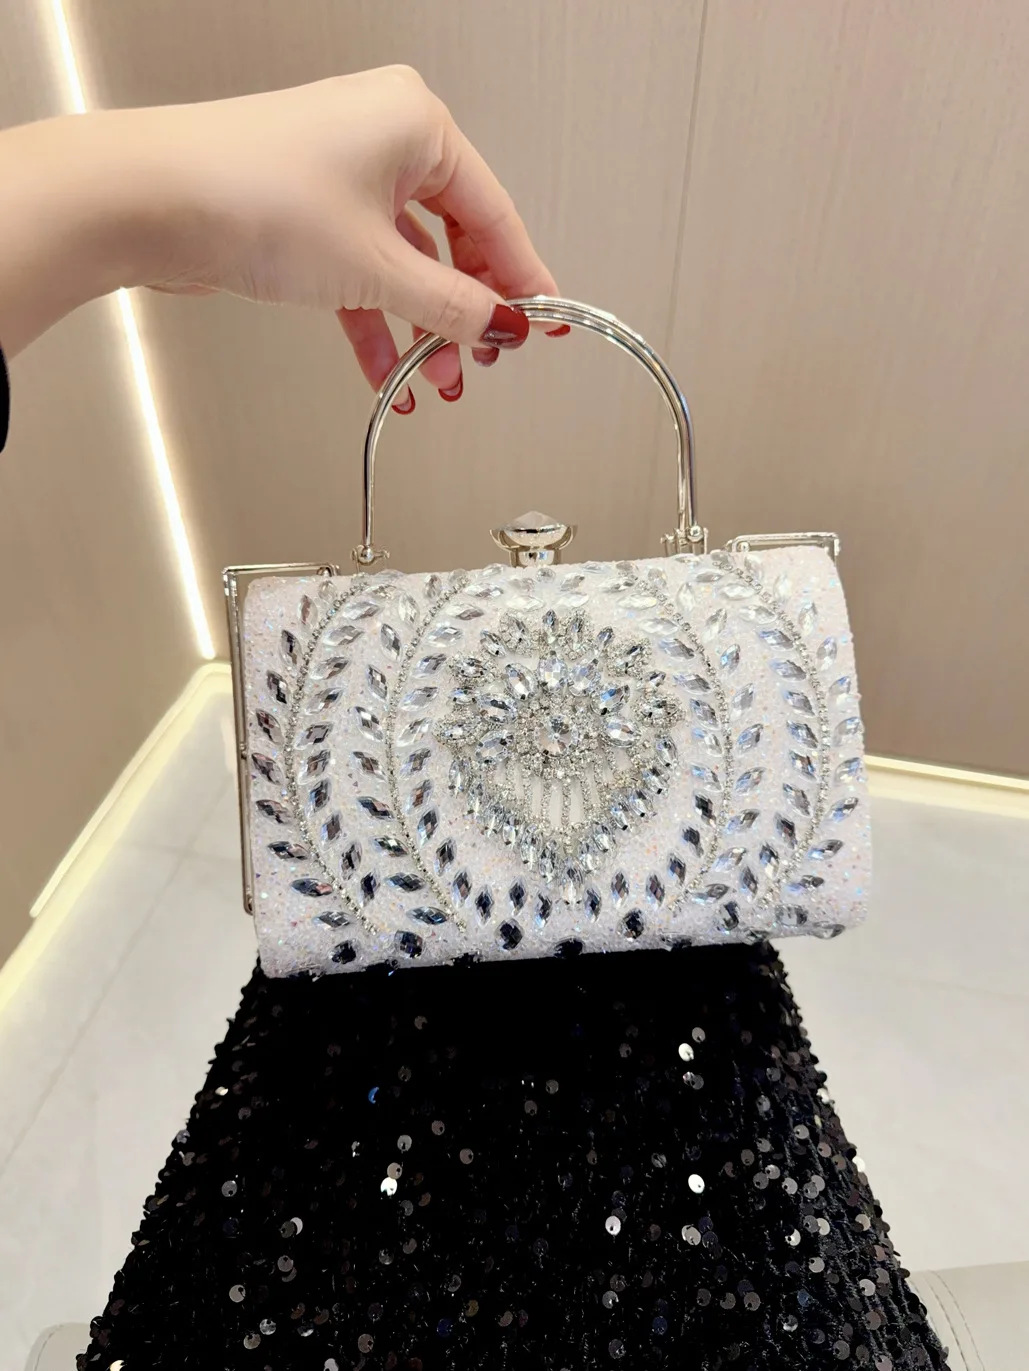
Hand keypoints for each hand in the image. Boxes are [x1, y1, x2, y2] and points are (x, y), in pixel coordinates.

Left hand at [0, 67, 560, 407]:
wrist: (152, 202)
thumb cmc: (257, 198)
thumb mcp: (377, 268)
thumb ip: (453, 307)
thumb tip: (502, 327)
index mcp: (418, 125)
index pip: (495, 214)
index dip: (524, 279)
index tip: (545, 324)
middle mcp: (383, 138)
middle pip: (452, 239)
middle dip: (465, 314)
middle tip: (482, 362)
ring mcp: (342, 174)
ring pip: (405, 262)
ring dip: (421, 329)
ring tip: (435, 384)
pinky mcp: (306, 210)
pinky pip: (362, 269)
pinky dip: (376, 320)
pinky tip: (387, 374)